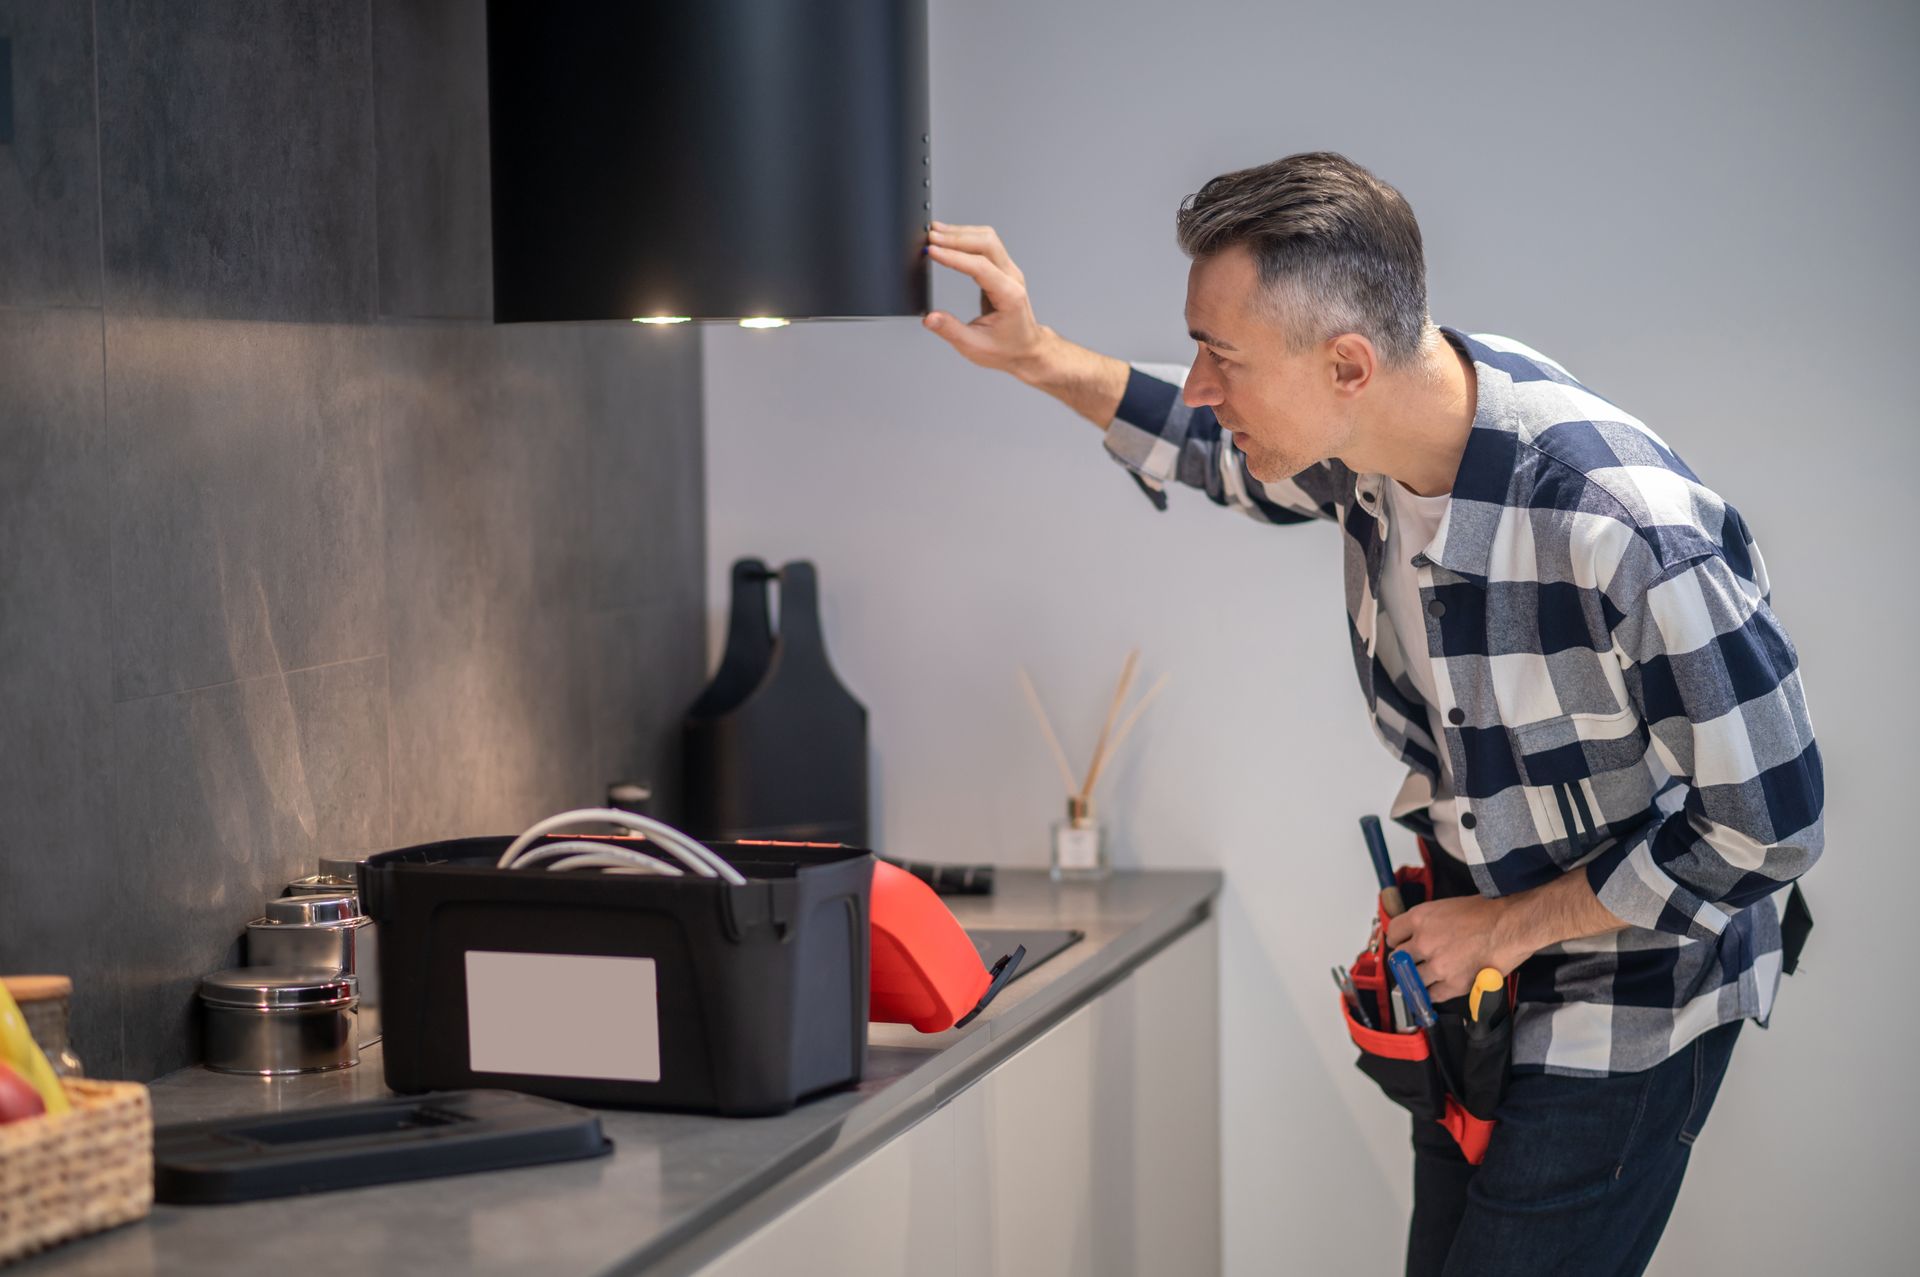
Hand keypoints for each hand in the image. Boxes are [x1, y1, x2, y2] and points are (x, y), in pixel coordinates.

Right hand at [921, 222, 1050, 375]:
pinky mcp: (1002, 270)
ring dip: (961, 233)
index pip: (981, 267)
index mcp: (1009, 296)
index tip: (932, 251)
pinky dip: (966, 237)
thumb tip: (929, 318)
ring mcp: (1009, 271)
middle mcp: (1012, 278)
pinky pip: (986, 245)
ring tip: (935, 233)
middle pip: (987, 243)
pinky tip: (949, 238)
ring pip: (987, 238)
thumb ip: (950, 330)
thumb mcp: (974, 346)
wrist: (1026, 350)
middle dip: (956, 237)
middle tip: (930, 237)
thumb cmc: (1005, 350)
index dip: (954, 257)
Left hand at [1385, 895, 1532, 1002]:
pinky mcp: (1453, 984)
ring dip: (1419, 978)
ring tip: (1429, 975)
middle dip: (1406, 961)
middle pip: (1399, 958)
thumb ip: (1429, 922)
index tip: (1402, 944)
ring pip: (1413, 979)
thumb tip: (1419, 933)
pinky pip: (1432, 995)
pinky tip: (1438, 988)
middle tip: (1415, 962)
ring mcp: (1438, 965)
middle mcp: (1424, 942)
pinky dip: (1433, 993)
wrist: (1512, 924)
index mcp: (1420, 918)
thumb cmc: (1488, 911)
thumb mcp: (1448, 907)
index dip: (1397, 940)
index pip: (1393, 933)